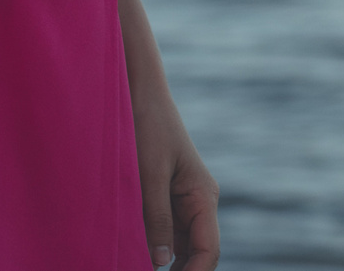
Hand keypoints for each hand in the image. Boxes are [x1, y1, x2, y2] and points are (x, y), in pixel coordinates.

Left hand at [134, 95, 220, 270]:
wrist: (139, 91)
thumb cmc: (147, 126)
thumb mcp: (149, 174)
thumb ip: (157, 218)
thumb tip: (161, 261)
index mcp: (202, 195)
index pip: (208, 250)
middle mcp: (198, 201)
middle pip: (196, 252)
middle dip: (180, 270)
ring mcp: (183, 200)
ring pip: (180, 245)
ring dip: (166, 260)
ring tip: (136, 264)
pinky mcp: (166, 196)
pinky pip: (165, 230)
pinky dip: (154, 245)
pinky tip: (136, 252)